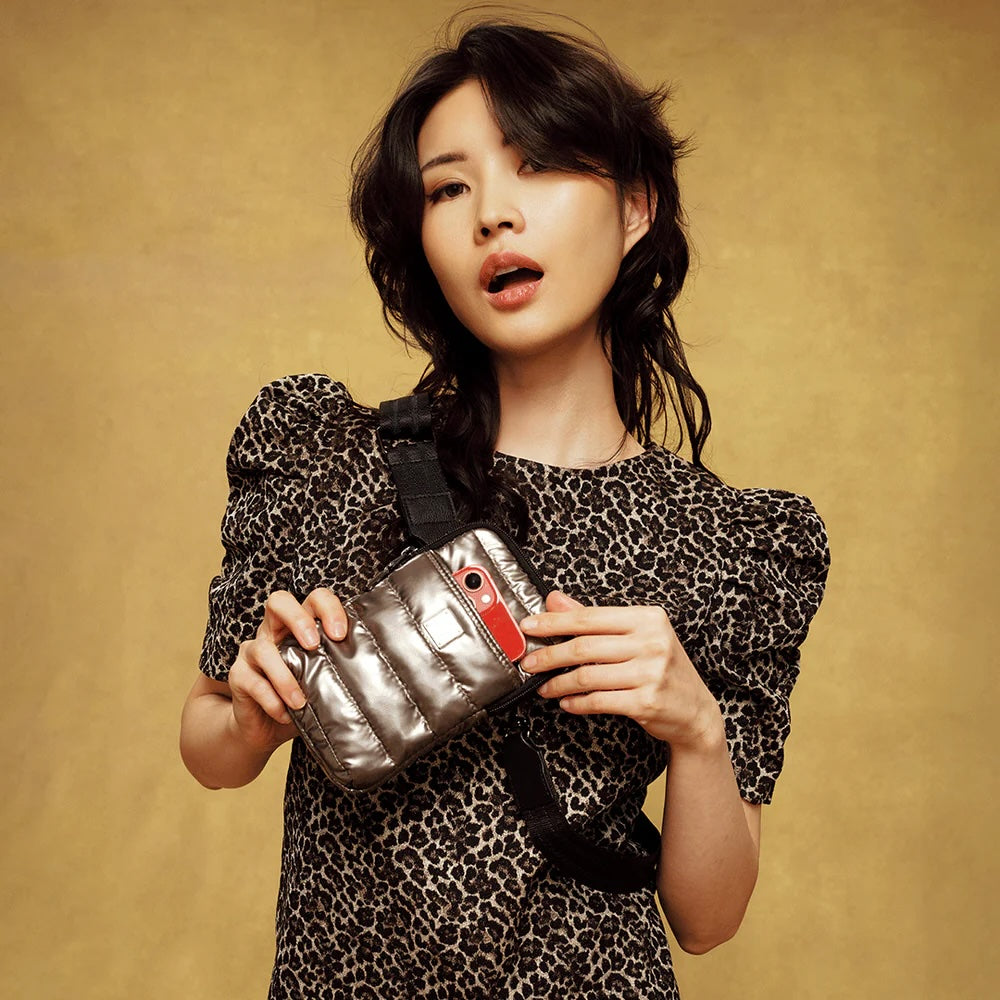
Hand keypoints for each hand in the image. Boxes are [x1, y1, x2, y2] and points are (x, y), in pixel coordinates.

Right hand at [227, 587, 347, 753]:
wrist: (265, 730)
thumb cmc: (302, 700)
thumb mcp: (325, 681)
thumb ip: (340, 670)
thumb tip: (375, 672)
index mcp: (299, 626)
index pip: (313, 599)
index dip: (327, 608)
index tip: (340, 633)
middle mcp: (273, 631)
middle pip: (278, 601)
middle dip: (298, 620)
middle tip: (314, 644)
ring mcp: (253, 651)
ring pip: (264, 650)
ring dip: (285, 677)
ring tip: (301, 701)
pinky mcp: (238, 676)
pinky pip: (252, 681)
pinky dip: (270, 699)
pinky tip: (284, 713)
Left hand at [519, 591, 723, 749]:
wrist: (695, 711)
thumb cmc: (662, 668)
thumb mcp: (636, 636)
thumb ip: (595, 619)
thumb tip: (555, 600)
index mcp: (648, 618)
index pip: (590, 617)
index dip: (554, 622)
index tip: (529, 626)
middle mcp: (652, 642)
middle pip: (585, 646)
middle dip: (549, 655)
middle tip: (528, 662)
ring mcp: (651, 673)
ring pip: (588, 675)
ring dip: (558, 683)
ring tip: (544, 686)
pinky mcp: (647, 701)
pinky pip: (599, 700)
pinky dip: (577, 702)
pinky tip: (566, 702)